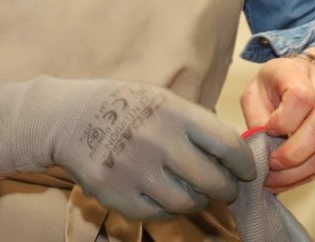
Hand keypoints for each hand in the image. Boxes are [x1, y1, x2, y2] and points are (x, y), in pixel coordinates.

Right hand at [0, 77, 255, 220]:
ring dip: (198, 200)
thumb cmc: (125, 107)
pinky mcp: (120, 197)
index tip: (244, 171)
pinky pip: (160, 214)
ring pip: (189, 203)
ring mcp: (138, 172)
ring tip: (194, 192)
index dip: (243, 164)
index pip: (228, 145)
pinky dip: (168, 208)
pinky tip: (164, 194)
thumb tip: (236, 154)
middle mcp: (159, 142)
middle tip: (225, 189)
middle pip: (214, 182)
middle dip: (226, 189)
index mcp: (174, 113)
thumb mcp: (162, 100)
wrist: (70, 119)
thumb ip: (196, 124)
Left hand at [239, 52, 314, 190]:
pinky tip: (289, 179)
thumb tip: (262, 151)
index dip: (284, 121)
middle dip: (293, 155)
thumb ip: (256, 118)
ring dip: (300, 171)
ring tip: (276, 180)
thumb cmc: (273, 87)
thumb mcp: (254, 94)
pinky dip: (308, 174)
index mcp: (298, 72)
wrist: (301, 78)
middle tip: (271, 166)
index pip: (301, 97)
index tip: (268, 130)